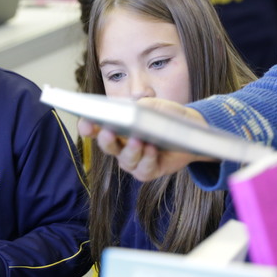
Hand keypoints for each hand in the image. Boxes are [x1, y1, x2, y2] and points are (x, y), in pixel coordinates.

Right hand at [78, 99, 212, 181]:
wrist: (191, 132)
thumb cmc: (167, 116)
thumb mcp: (156, 105)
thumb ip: (143, 105)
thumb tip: (133, 110)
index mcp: (117, 128)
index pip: (95, 128)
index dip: (87, 126)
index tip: (85, 123)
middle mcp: (121, 147)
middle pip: (107, 146)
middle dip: (106, 139)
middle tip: (107, 131)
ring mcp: (134, 161)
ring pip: (125, 160)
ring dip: (131, 150)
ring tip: (138, 140)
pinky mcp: (148, 171)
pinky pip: (143, 170)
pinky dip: (147, 159)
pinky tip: (151, 149)